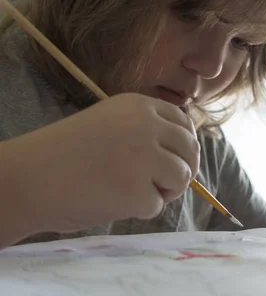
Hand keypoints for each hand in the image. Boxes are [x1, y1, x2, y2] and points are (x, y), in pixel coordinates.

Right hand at [4, 93, 199, 235]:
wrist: (26, 179)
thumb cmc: (64, 154)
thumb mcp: (109, 123)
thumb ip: (144, 129)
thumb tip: (185, 150)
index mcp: (138, 106)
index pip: (184, 123)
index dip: (185, 145)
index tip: (177, 159)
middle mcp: (146, 125)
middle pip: (189, 149)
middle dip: (184, 170)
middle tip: (166, 185)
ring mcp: (143, 157)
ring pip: (181, 177)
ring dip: (165, 191)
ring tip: (134, 192)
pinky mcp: (137, 191)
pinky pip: (157, 205)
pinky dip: (140, 210)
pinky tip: (113, 202)